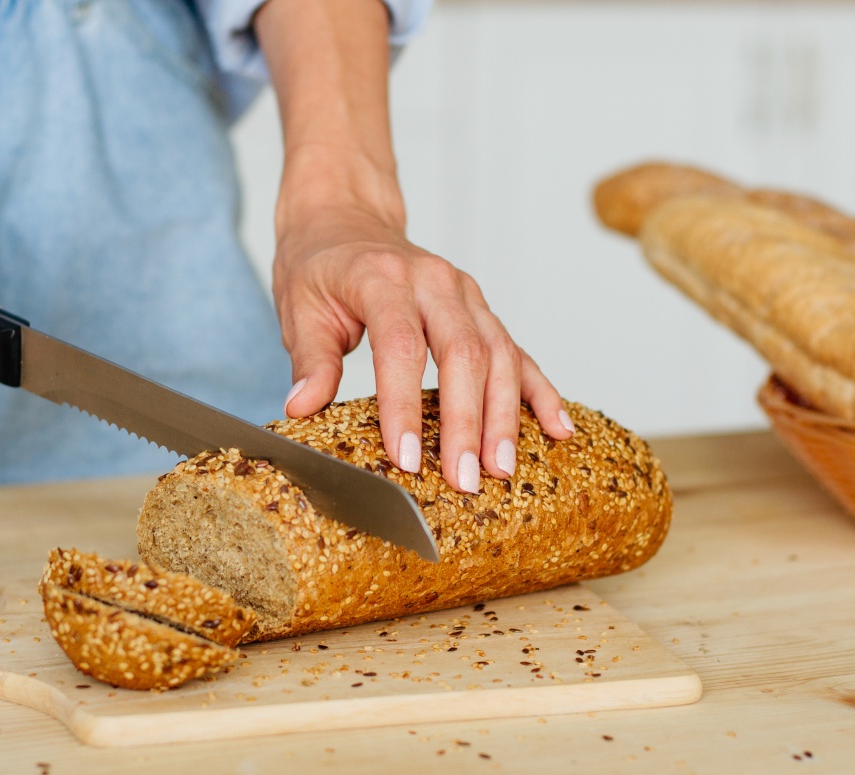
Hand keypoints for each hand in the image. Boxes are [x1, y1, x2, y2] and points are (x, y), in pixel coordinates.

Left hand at [273, 202, 573, 493]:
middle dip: (467, 421)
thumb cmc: (318, 265)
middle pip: (463, 352)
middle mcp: (432, 280)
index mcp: (381, 277)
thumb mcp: (298, 308)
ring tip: (502, 468)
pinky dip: (539, 389)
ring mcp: (463, 292)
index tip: (408, 457)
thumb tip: (302, 408)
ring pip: (498, 353)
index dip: (405, 405)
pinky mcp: (480, 308)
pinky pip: (516, 350)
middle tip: (465, 478)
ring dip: (505, 415)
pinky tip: (557, 427)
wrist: (345, 217)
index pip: (401, 345)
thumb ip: (309, 359)